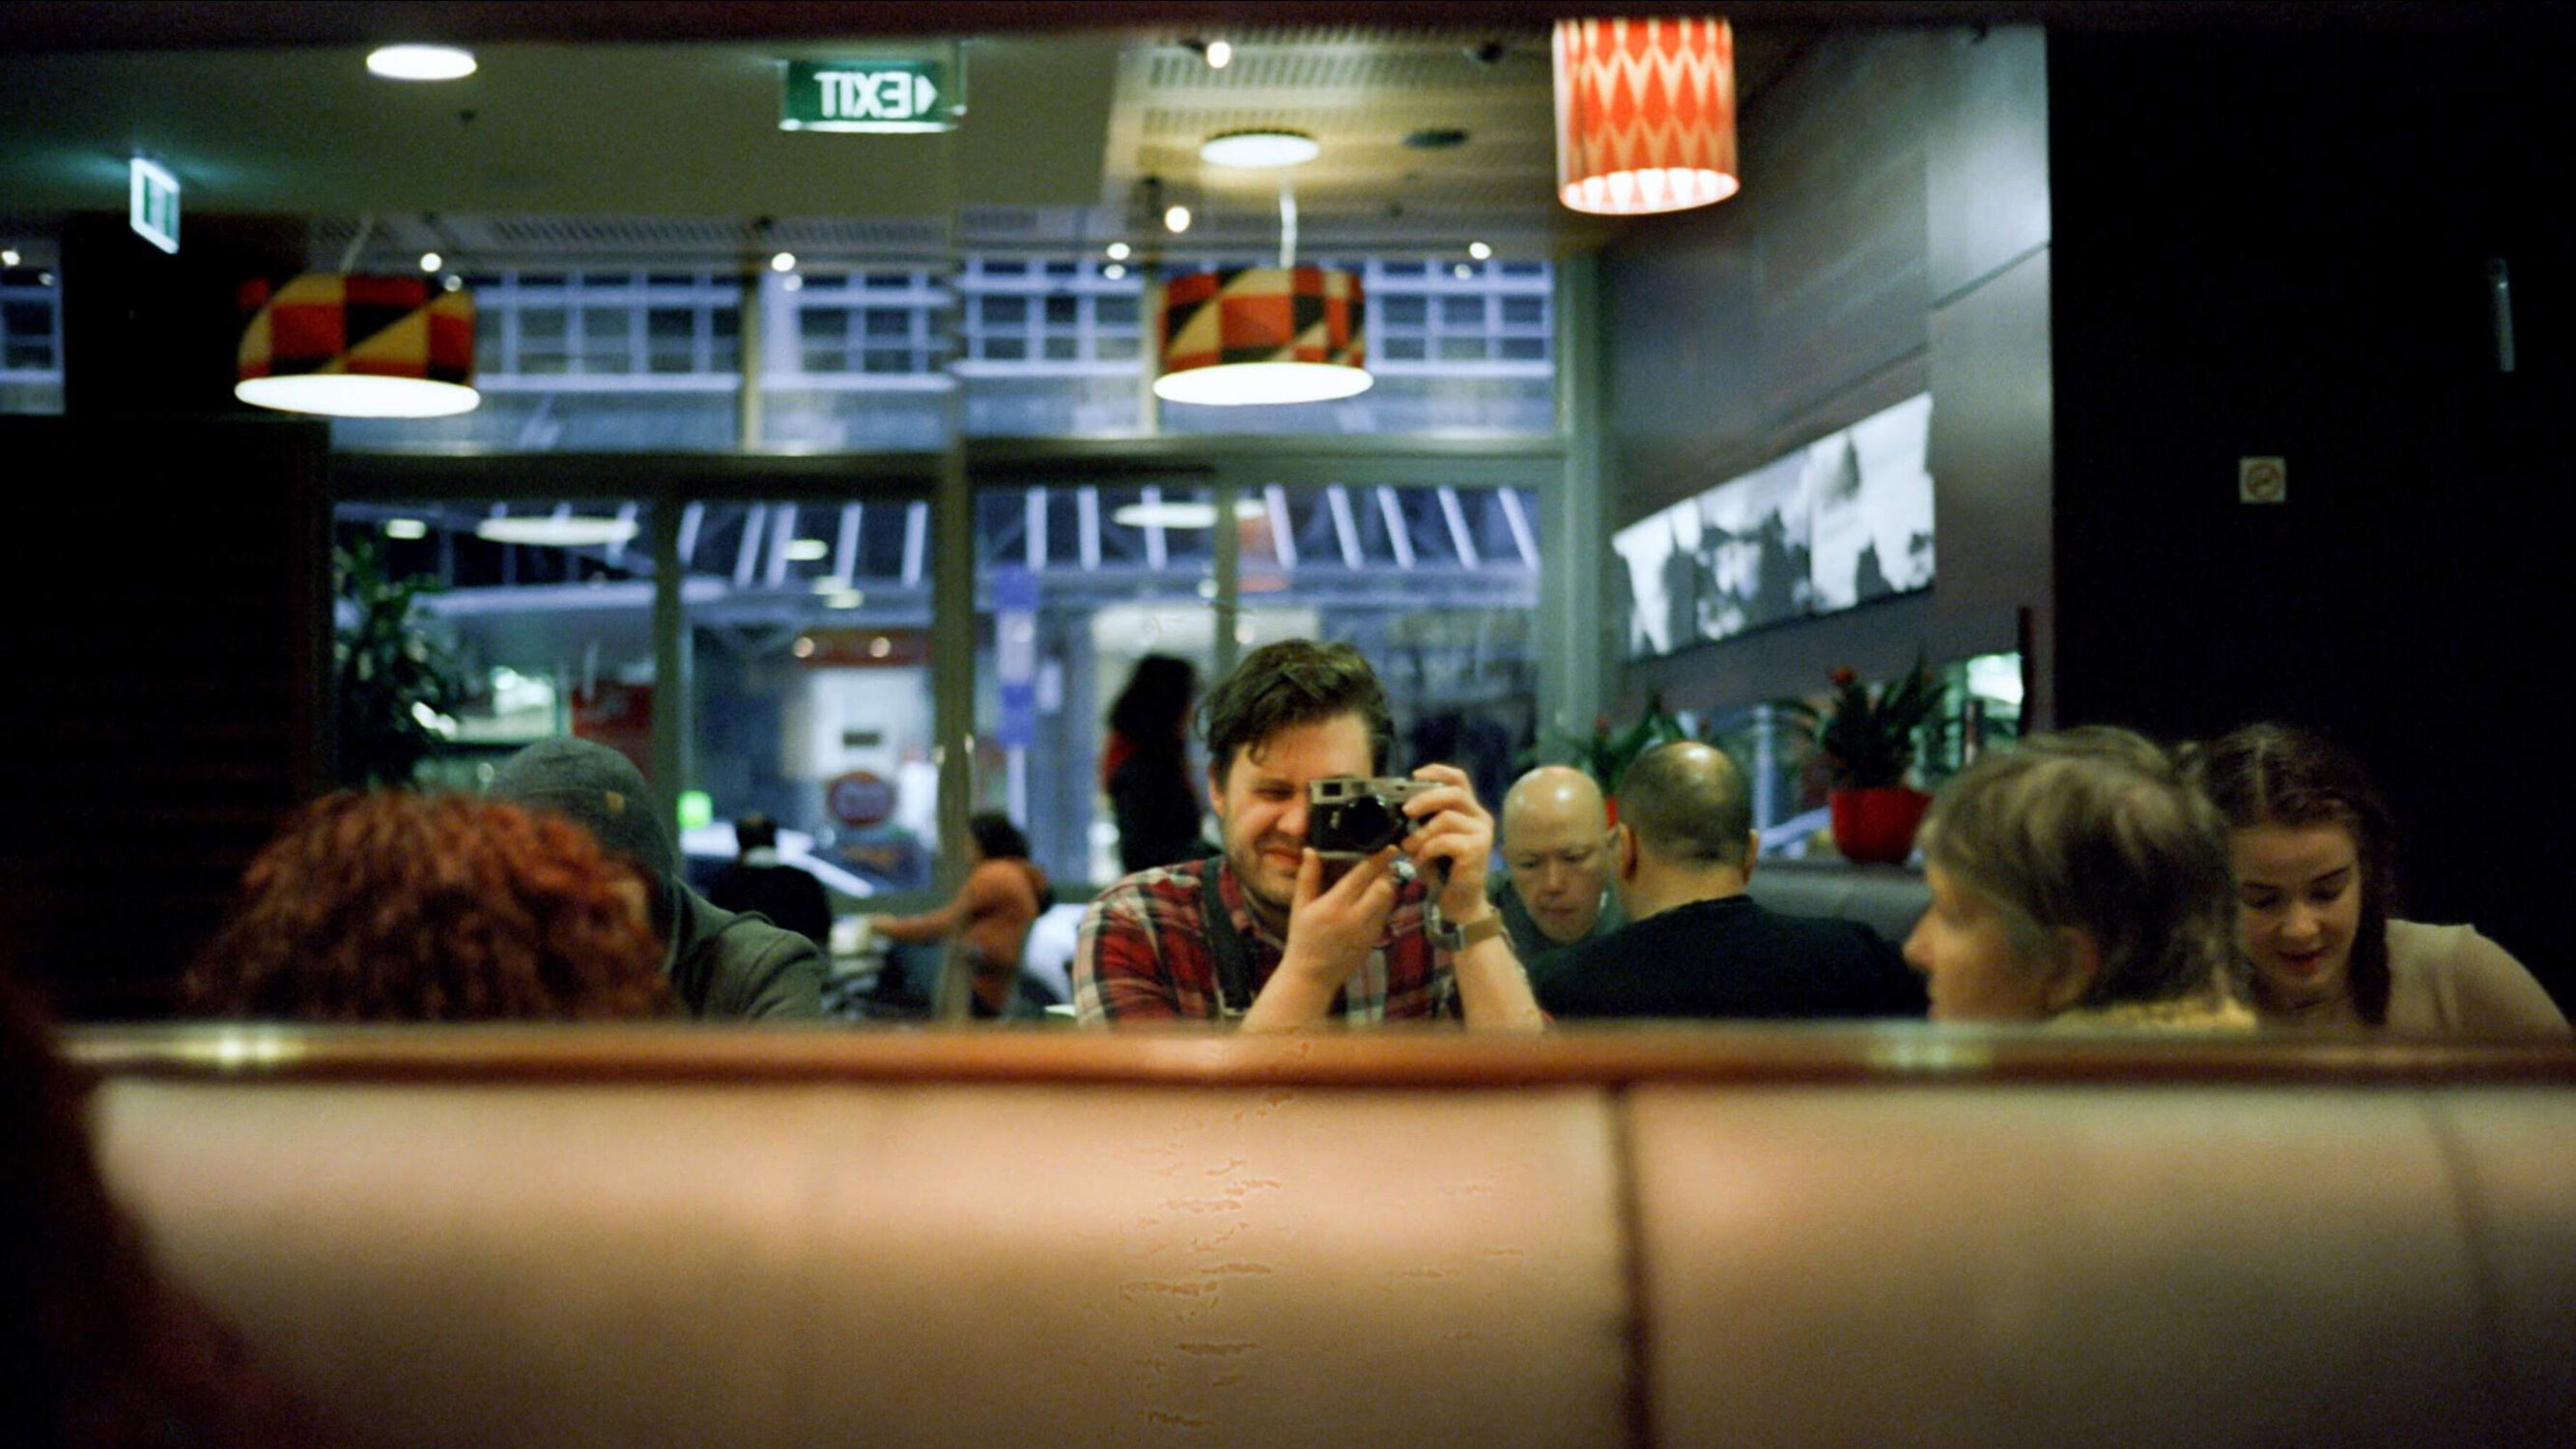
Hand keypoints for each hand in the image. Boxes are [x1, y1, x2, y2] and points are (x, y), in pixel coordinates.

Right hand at [1279, 845, 1400, 986]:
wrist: (1312, 976)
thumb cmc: (1302, 939)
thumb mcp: (1299, 907)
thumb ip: (1307, 877)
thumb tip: (1311, 850)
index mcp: (1335, 905)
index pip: (1363, 875)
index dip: (1379, 859)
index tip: (1390, 848)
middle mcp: (1355, 918)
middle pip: (1384, 887)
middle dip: (1388, 873)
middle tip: (1387, 863)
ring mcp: (1368, 931)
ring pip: (1389, 901)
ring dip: (1388, 887)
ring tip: (1382, 879)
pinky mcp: (1374, 941)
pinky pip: (1386, 916)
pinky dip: (1384, 904)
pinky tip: (1375, 900)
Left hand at [1399, 763, 1494, 921]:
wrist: (1459, 903)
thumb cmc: (1442, 871)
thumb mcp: (1429, 839)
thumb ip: (1423, 820)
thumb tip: (1399, 805)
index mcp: (1469, 810)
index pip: (1458, 779)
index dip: (1437, 771)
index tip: (1415, 776)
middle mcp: (1480, 817)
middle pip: (1454, 793)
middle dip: (1425, 798)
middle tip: (1405, 811)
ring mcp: (1482, 833)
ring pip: (1447, 818)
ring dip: (1422, 833)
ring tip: (1410, 848)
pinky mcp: (1478, 850)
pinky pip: (1446, 841)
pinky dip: (1428, 849)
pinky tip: (1421, 861)